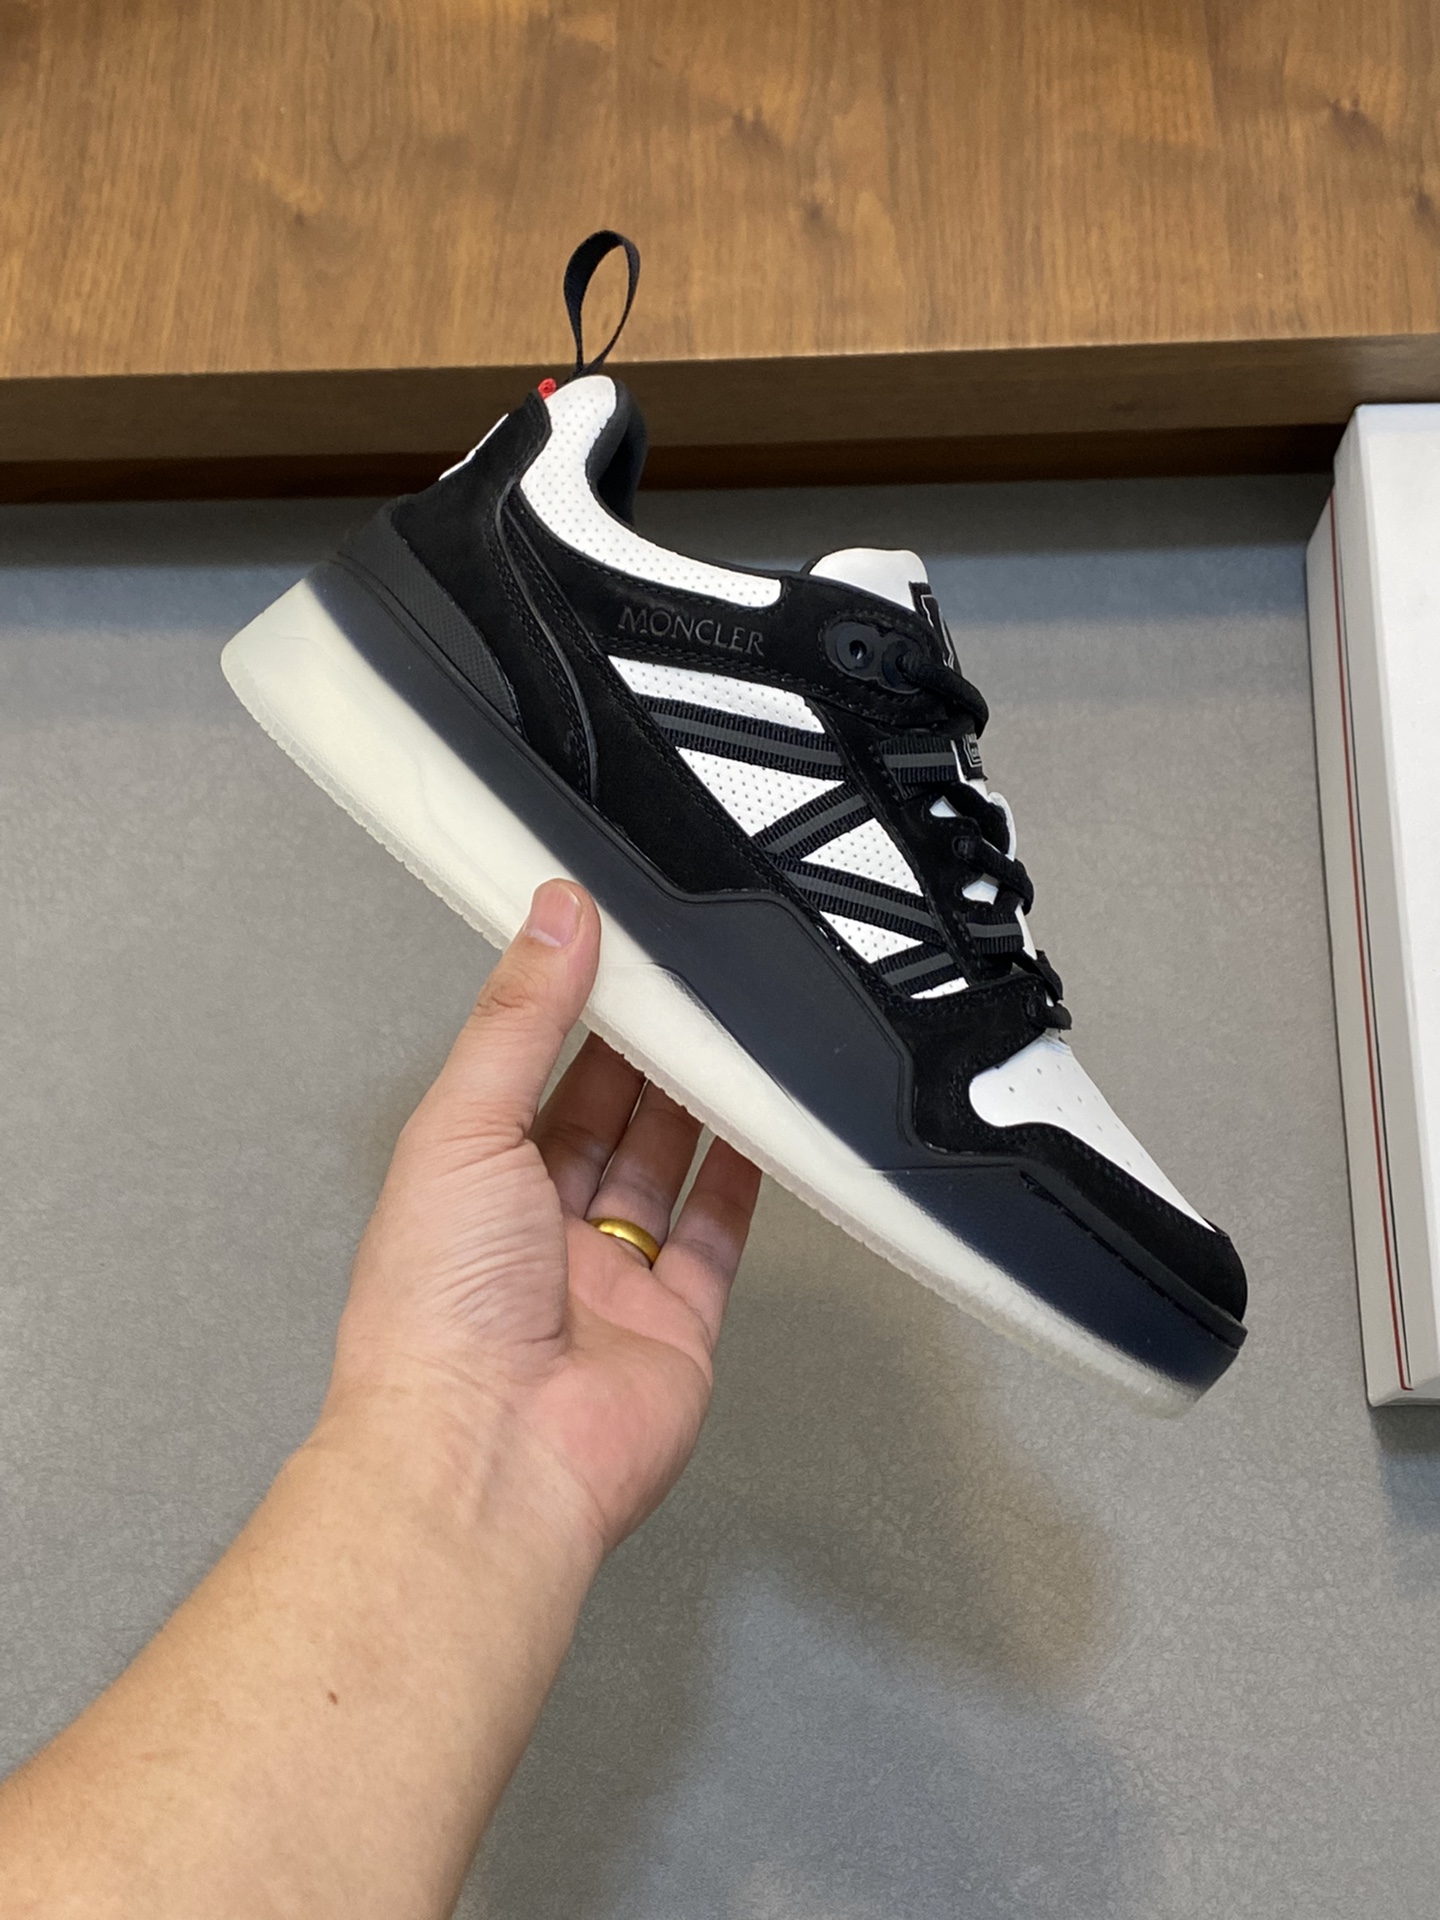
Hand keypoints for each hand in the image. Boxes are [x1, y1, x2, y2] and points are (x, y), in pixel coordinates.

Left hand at [325, 880, 760, 1560]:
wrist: (486, 1457)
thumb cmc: (436, 1313)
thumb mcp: (463, 1126)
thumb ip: (518, 1021)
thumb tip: (551, 918)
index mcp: (467, 1184)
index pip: (531, 1075)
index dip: (574, 1013)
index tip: (617, 947)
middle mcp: (533, 1232)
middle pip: (604, 1120)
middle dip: (644, 1053)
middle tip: (688, 985)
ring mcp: (608, 1281)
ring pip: (664, 1171)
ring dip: (696, 1104)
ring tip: (732, 1035)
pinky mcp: (675, 1326)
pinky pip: (717, 1238)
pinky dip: (743, 1179)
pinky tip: (761, 1127)